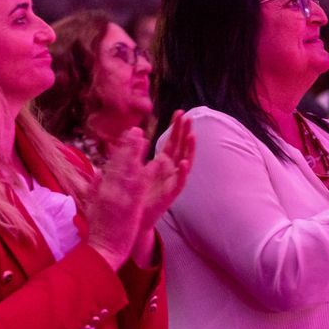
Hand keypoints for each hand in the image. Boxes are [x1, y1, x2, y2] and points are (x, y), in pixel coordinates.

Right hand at [85, 128, 151, 269]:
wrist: (104, 249)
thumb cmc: (97, 230)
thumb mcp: (91, 205)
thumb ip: (95, 187)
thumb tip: (98, 172)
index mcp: (102, 190)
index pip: (112, 165)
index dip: (120, 150)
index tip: (125, 137)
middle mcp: (112, 191)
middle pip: (122, 164)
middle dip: (129, 147)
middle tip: (136, 131)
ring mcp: (123, 199)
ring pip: (132, 171)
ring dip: (139, 155)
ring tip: (145, 140)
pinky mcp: (133, 207)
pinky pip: (141, 187)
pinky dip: (148, 174)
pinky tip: (156, 162)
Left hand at [135, 111, 194, 233]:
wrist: (136, 216)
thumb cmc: (138, 192)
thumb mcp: (137, 168)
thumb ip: (138, 152)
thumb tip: (137, 134)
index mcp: (163, 162)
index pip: (172, 141)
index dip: (176, 127)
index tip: (179, 112)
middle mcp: (171, 169)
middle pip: (180, 147)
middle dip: (184, 132)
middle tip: (188, 117)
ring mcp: (173, 180)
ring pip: (185, 161)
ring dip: (189, 149)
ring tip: (192, 135)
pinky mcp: (172, 193)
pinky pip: (179, 182)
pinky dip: (183, 172)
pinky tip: (185, 162)